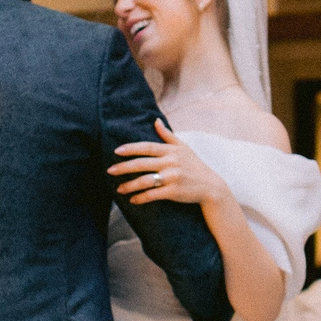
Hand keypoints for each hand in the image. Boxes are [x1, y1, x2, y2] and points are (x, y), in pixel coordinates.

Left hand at [111, 121, 227, 207]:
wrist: (211, 187)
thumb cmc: (195, 166)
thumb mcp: (184, 148)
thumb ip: (168, 135)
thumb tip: (155, 120)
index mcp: (171, 151)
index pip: (147, 147)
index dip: (131, 148)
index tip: (117, 151)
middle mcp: (171, 162)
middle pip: (142, 163)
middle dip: (124, 167)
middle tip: (110, 171)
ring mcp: (172, 177)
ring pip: (145, 181)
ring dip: (130, 186)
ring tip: (119, 189)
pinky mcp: (173, 192)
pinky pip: (153, 194)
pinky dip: (141, 198)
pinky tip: (133, 199)